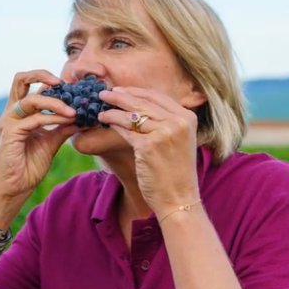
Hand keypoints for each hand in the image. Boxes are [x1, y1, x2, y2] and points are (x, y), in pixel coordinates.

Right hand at [0, 69, 78, 209]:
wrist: (16, 188)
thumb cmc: (29, 166)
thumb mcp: (51, 142)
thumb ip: (62, 127)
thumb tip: (81, 116)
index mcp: (19, 112)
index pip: (31, 85)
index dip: (49, 80)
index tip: (72, 87)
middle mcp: (12, 112)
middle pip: (21, 79)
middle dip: (42, 74)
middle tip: (64, 82)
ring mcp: (9, 121)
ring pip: (32, 99)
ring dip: (56, 103)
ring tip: (74, 111)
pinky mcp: (10, 133)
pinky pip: (34, 119)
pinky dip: (53, 118)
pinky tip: (67, 121)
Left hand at [98, 86, 200, 215]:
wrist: (178, 198)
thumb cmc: (175, 171)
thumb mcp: (179, 140)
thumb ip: (166, 121)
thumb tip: (139, 105)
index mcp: (188, 117)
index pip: (157, 95)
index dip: (136, 91)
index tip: (121, 90)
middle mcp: (178, 122)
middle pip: (143, 102)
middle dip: (121, 96)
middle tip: (104, 94)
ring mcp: (164, 133)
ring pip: (132, 115)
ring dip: (113, 110)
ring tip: (100, 110)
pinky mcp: (149, 146)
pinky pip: (126, 130)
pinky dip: (113, 124)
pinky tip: (105, 122)